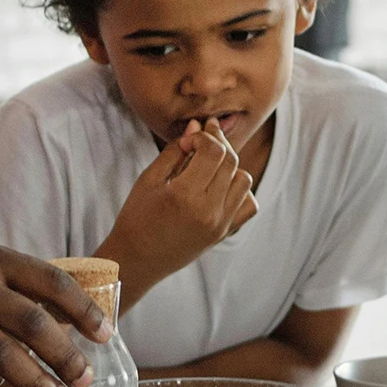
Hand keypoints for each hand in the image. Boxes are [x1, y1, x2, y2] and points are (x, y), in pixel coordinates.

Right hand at [100, 119, 257, 301]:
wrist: (137, 260)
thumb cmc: (137, 217)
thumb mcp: (149, 179)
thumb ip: (176, 151)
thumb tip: (197, 126)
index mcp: (184, 195)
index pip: (214, 151)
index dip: (205, 136)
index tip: (191, 137)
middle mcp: (208, 211)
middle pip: (231, 162)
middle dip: (219, 143)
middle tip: (203, 138)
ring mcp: (220, 224)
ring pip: (244, 180)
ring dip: (230, 166)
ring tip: (209, 165)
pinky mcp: (224, 233)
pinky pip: (249, 204)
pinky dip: (240, 190)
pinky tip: (220, 186)